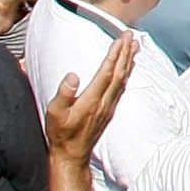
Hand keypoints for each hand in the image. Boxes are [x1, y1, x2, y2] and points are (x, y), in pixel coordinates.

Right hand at [43, 34, 139, 166]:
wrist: (72, 155)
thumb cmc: (61, 134)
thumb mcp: (54, 114)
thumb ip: (63, 95)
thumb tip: (73, 76)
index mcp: (91, 100)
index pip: (106, 73)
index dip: (114, 55)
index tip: (121, 39)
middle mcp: (104, 102)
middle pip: (118, 73)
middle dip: (125, 52)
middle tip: (130, 35)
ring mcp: (109, 106)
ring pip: (123, 79)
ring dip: (129, 61)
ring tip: (135, 45)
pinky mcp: (109, 110)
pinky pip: (122, 87)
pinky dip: (127, 73)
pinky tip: (128, 67)